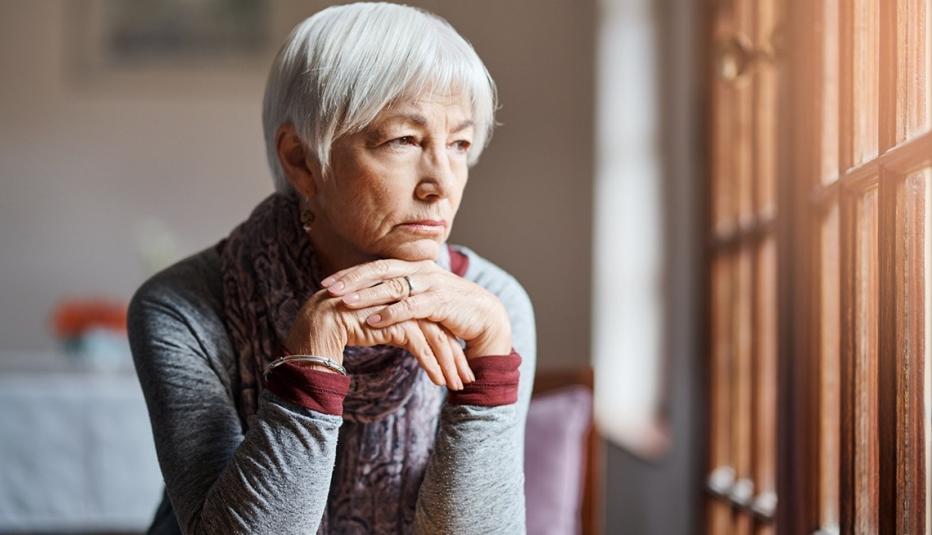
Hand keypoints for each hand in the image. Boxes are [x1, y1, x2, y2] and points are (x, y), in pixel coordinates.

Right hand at [283, 287, 472, 388]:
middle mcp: (404, 299)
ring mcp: (399, 308)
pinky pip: (419, 345)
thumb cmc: (341, 329)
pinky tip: (440, 382)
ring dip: (448, 363)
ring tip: (457, 385)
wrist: (315, 327)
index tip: (459, 364)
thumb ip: (395, 327)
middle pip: (439, 328)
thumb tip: (415, 339)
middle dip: (454, 356)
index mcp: (402, 297)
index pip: (433, 321)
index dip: (447, 344)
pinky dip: (432, 364)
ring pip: (434, 337)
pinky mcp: (391, 321)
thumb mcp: (376, 327)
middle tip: (466, 378)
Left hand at [320, 258, 512, 359]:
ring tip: (344, 303)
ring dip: (366, 295)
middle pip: (380, 270)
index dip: (351, 273)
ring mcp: (431, 283)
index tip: (327, 282)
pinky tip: (372, 320)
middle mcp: (421, 270)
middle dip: (352, 279)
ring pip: (393, 286)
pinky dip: (390, 313)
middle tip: (328, 288)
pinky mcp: (441, 301)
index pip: (376, 266)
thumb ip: (399, 294)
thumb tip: (368, 299)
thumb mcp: (421, 298)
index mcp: (414, 266)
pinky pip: (411, 306)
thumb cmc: (448, 309)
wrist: (483, 317)